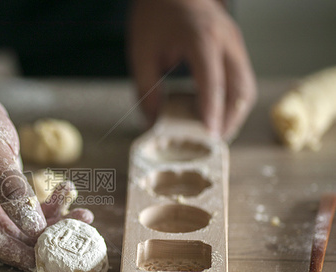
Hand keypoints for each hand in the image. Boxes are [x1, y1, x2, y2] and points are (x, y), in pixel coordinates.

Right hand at [0, 75, 91, 271]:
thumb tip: (34, 228)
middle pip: (10, 235)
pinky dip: (43, 201)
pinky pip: (21, 204)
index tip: (52, 262)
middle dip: (46, 235)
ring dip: (51, 218)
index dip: (23, 254)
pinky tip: (66, 191)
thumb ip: (11, 191)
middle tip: (81, 230)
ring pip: (20, 221)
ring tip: (83, 212)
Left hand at [128, 0, 256, 139]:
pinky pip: (242, 79)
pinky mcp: (235, 47)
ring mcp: (234, 42)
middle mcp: (225, 40)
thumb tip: (153, 121)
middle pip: (241, 87)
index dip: (211, 110)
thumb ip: (146, 88)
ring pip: (247, 86)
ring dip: (235, 113)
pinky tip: (217, 113)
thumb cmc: (155, 14)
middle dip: (230, 119)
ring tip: (216, 132)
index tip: (209, 135)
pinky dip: (233, 100)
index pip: (212, 80)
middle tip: (212, 141)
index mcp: (200, 37)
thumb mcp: (141, 52)